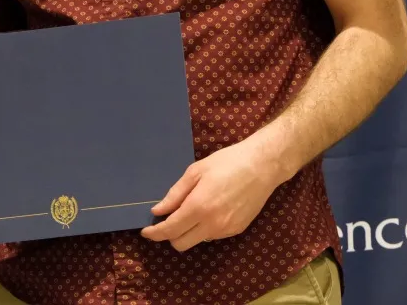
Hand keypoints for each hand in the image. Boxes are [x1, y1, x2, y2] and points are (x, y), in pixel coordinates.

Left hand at [140, 136, 283, 250]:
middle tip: (166, 219)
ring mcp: (226, 230)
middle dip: (169, 236)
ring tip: (189, 210)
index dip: (155, 233)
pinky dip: (203, 228)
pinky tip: (208, 210)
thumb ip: (175, 194)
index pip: (170, 230)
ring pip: (197, 241)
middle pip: (181, 243)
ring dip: (187, 232)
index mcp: (199, 207)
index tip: (145, 232)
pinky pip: (212, 236)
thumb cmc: (226, 163)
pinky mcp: (237, 231)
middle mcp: (212, 224)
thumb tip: (157, 211)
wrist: (261, 166)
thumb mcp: (195, 171)